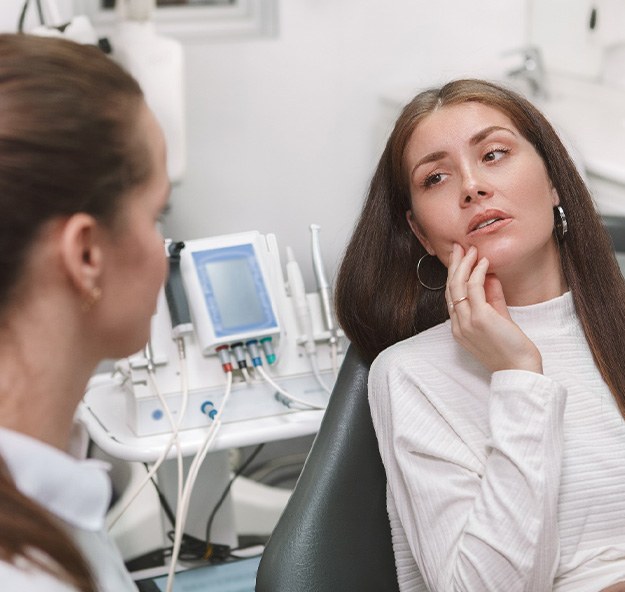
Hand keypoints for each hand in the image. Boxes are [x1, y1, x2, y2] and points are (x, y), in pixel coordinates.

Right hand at [446, 244, 542, 373]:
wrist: (519, 370)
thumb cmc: (511, 349)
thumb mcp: (498, 319)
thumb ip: (492, 299)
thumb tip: (489, 277)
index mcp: (459, 328)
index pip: (451, 296)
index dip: (454, 275)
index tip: (459, 259)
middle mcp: (458, 325)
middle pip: (450, 288)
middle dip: (454, 265)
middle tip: (459, 247)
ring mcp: (467, 322)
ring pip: (457, 285)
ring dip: (464, 264)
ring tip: (471, 250)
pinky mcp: (480, 318)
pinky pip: (474, 288)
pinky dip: (477, 272)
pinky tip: (483, 262)